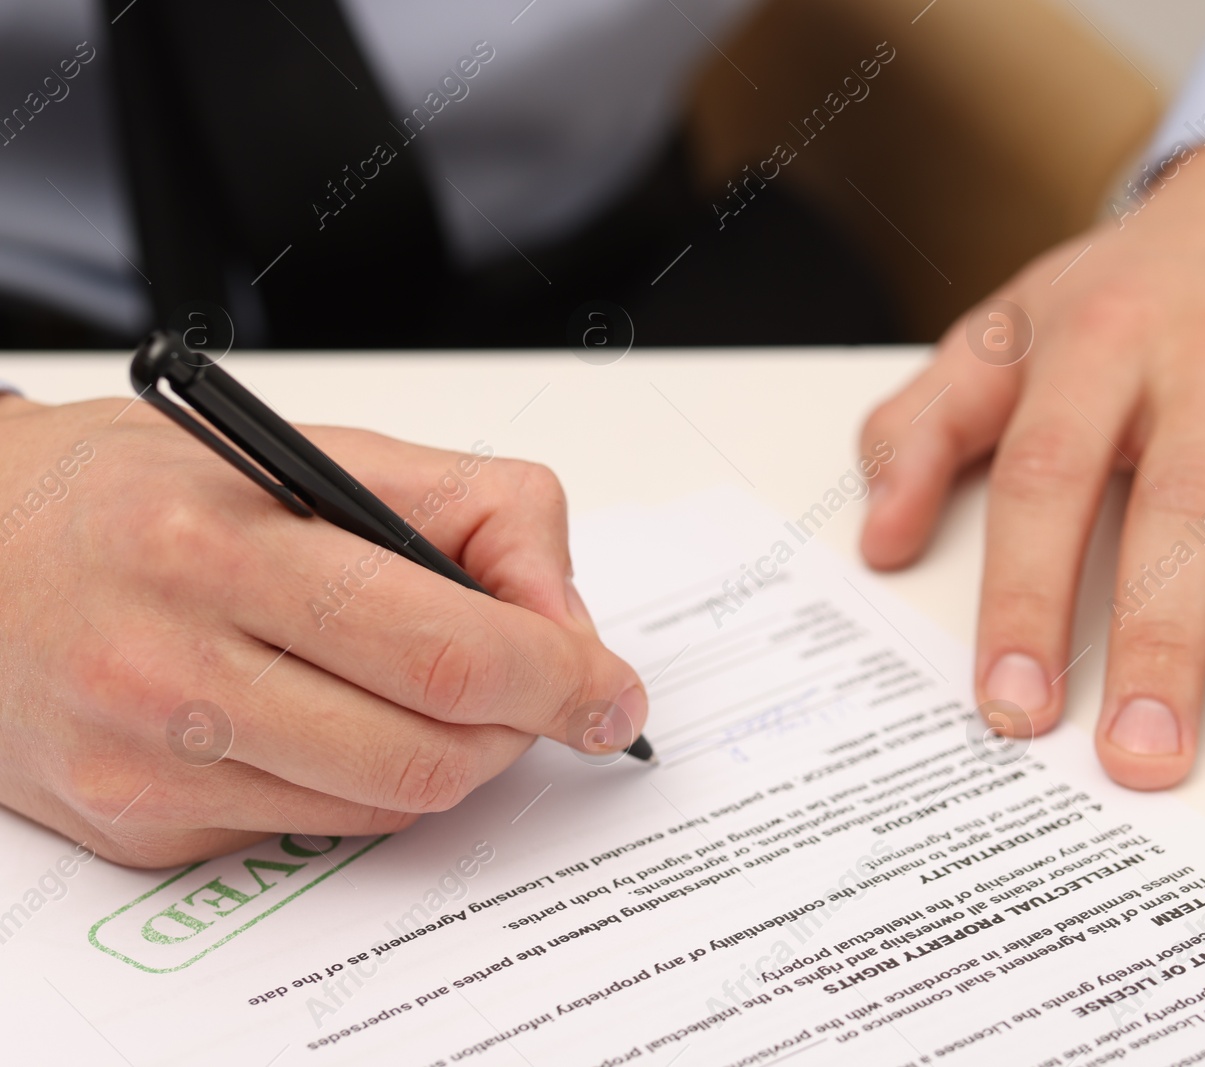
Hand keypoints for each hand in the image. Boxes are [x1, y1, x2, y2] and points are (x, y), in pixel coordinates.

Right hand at [0, 394, 646, 866]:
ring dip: (449, 757)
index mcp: (222, 551)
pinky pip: (314, 832)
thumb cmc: (144, 493)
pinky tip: (325, 717)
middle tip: (531, 690)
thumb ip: (473, 515)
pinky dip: (361, 783)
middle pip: (431, 757)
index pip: (447, 653)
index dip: (560, 679)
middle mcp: (169, 670)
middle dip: (517, 728)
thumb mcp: (317, 452)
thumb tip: (567, 627)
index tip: (608, 688)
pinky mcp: (137, 833)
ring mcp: (145, 770)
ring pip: (385, 809)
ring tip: (425, 690)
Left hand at [859, 142, 1204, 787]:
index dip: (1025, 596)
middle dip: (1159, 641)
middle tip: (1140, 757)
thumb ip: (928, 425)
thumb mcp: (1015, 328)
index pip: (1047, 478)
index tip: (1012, 702)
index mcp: (1099, 344)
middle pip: (1181, 511)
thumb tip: (877, 537)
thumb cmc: (1141, 285)